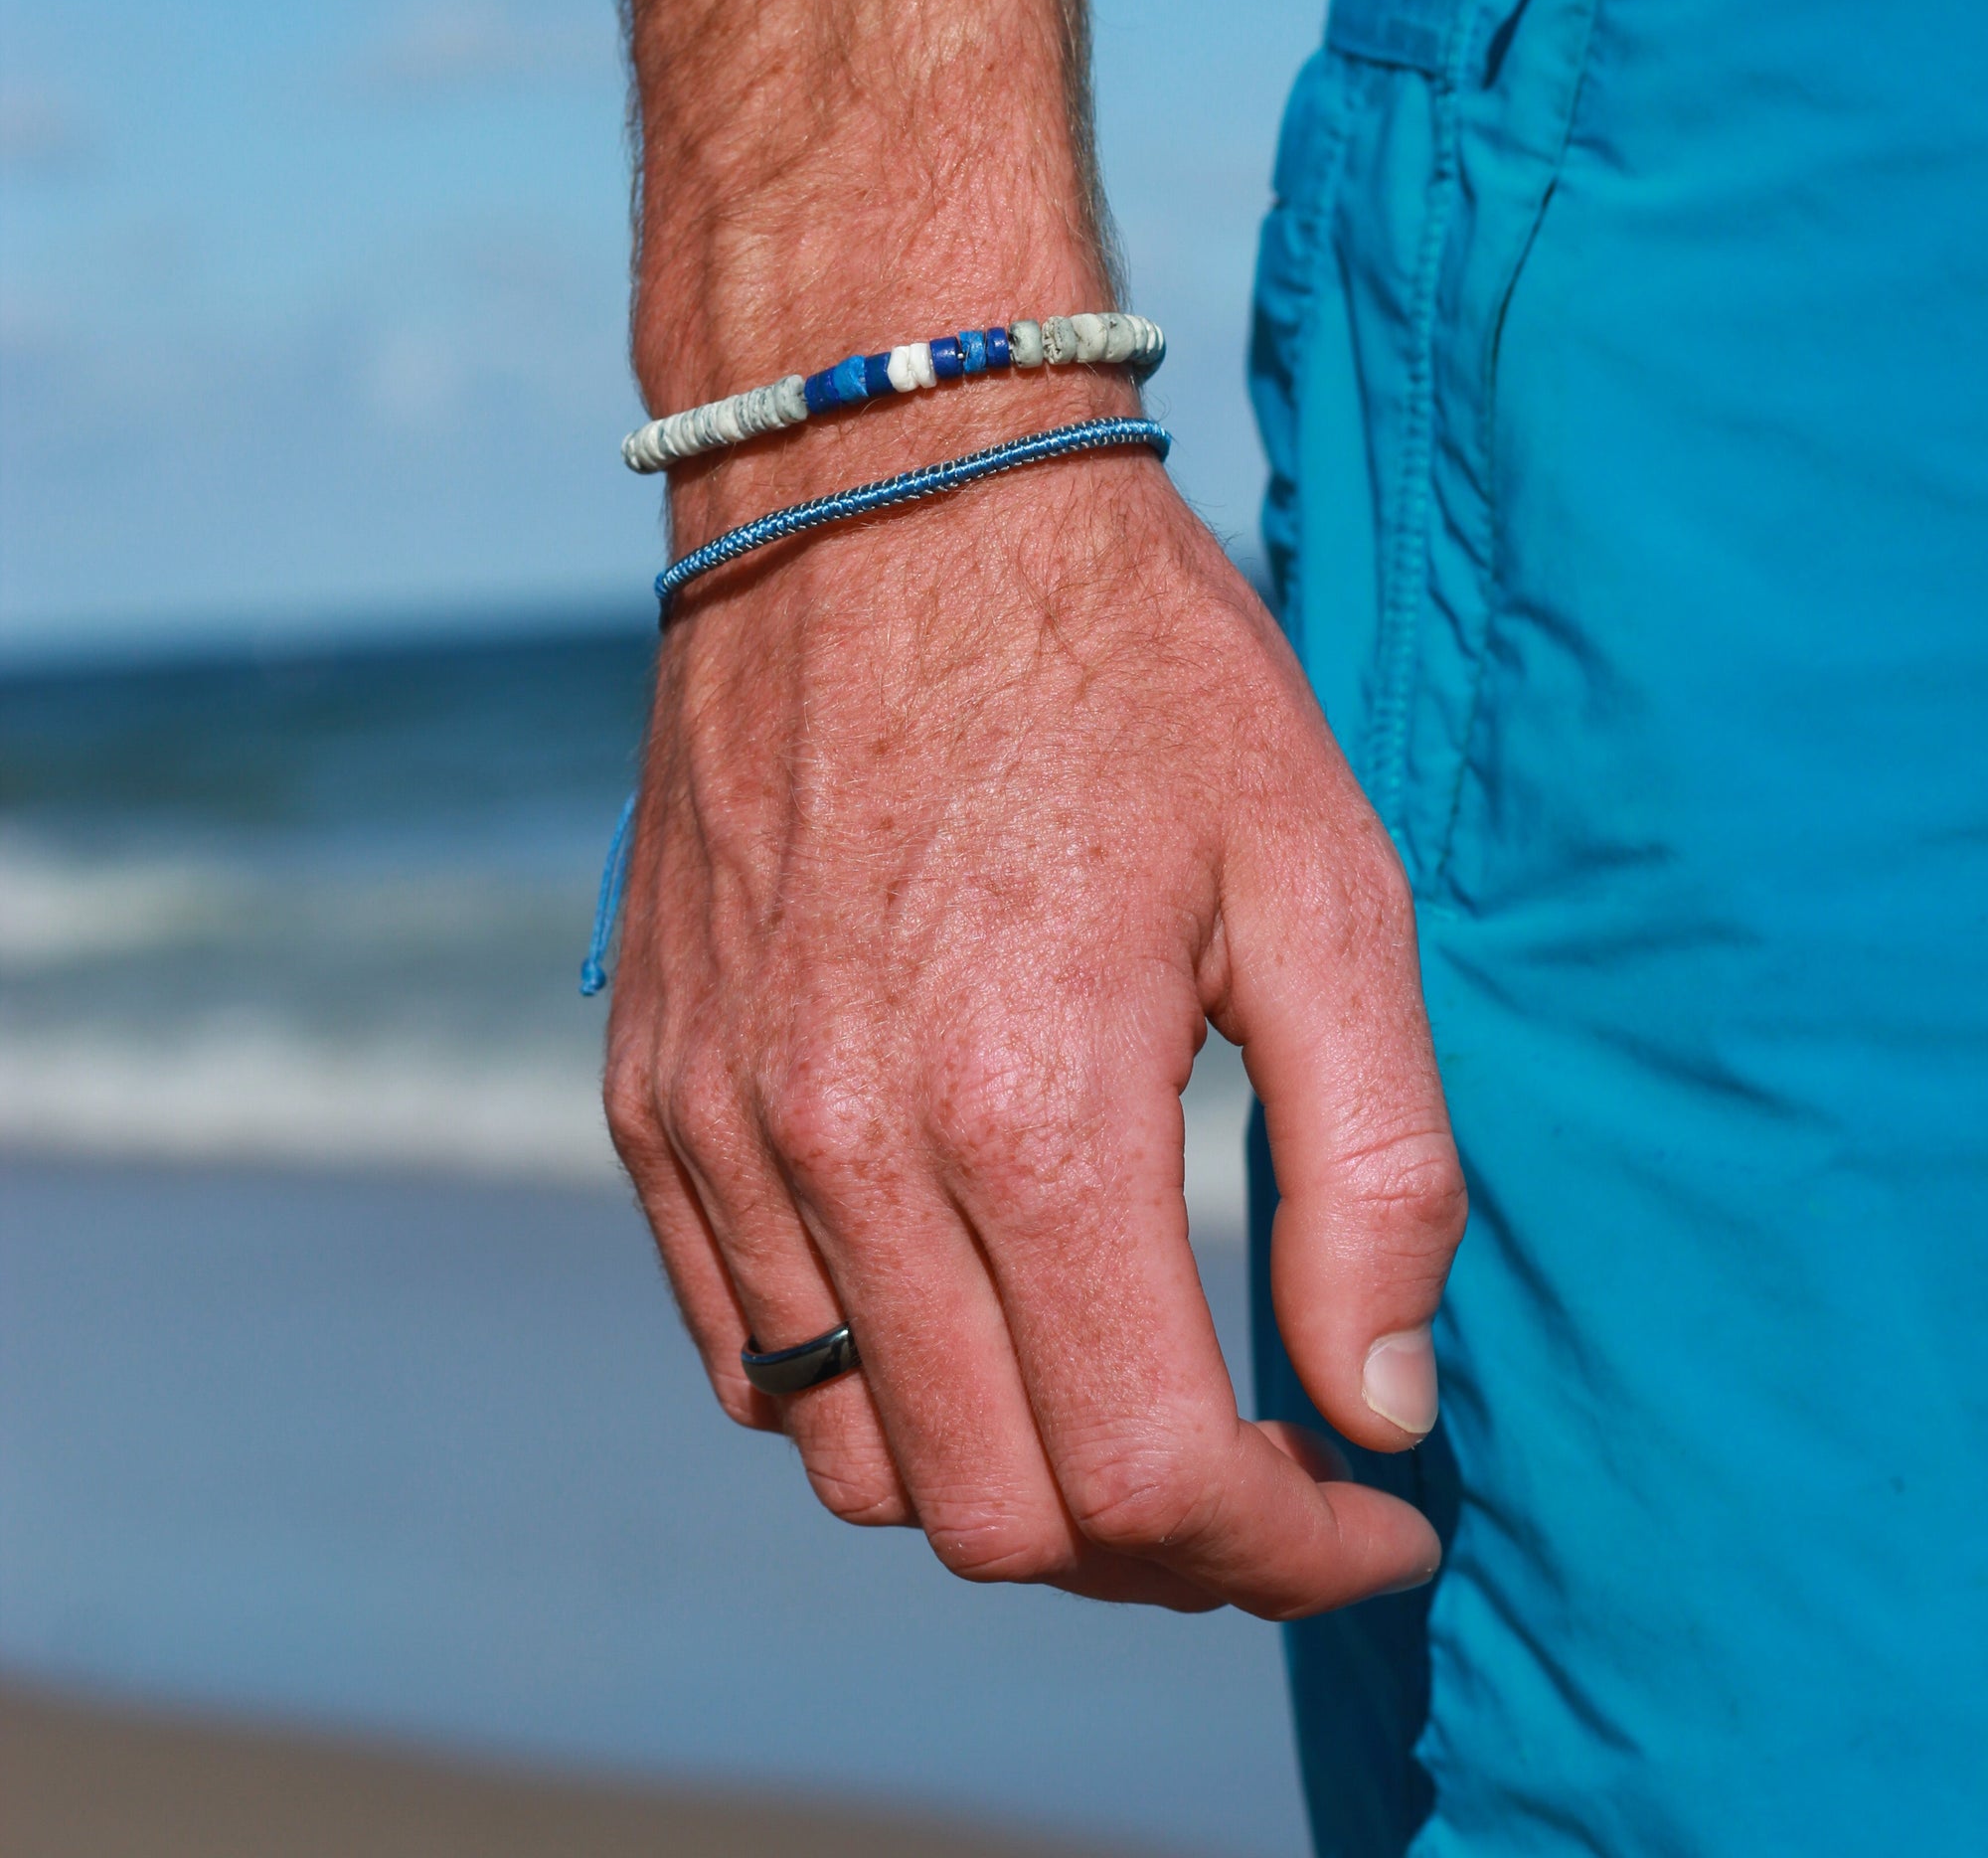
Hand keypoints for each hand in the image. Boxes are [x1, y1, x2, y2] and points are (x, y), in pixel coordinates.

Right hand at [604, 445, 1465, 1617]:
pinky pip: (745, 1347)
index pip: (1151, 1482)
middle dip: (1159, 1550)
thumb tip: (1383, 1412)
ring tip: (1120, 1397)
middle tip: (1266, 1473)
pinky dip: (872, 1389)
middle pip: (994, 1514)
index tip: (1374, 1519)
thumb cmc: (1131, 673)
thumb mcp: (1321, 884)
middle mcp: (843, 1153)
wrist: (883, 494)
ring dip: (1011, 1482)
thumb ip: (1374, 1171)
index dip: (1288, 1551)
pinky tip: (969, 1306)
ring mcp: (719, 1133)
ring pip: (855, 1459)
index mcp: (1029, 1111)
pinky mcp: (653, 1097)